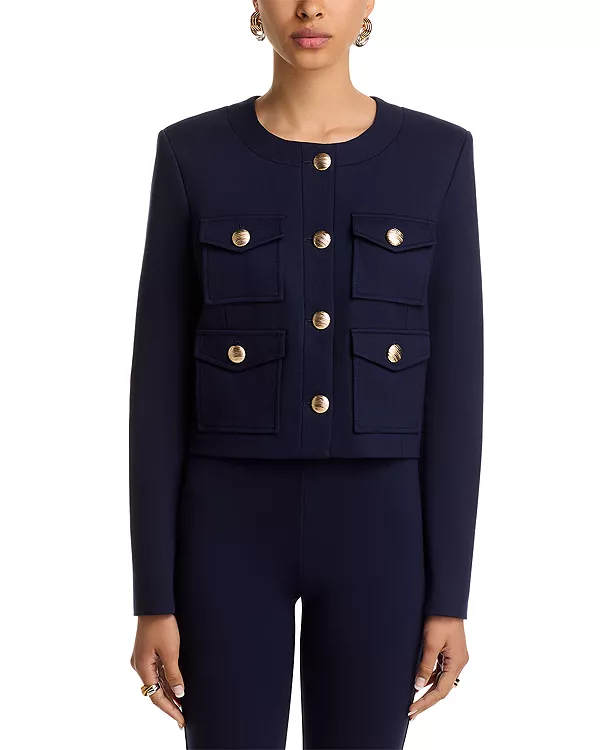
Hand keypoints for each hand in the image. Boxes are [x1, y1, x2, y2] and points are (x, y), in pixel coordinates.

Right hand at [130, 614, 185, 728]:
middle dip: (169, 704)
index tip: (181, 720)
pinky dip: (166, 680)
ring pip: (156, 681)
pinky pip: (157, 671)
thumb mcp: (171, 651)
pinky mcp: (147, 652)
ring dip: (168, 692)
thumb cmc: (162, 624)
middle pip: (155, 691)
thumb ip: (174, 674)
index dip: (169, 709)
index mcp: (143, 667)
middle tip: (183, 716)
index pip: (156, 696)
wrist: (155, 603)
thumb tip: (180, 693)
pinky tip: (176, 686)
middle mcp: (139, 665)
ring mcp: (142, 659)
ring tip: (182, 705)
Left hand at [407, 615, 467, 721]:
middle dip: (426, 701)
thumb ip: (425, 665)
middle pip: (442, 689)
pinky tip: (420, 683)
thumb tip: (418, 685)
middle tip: (411, 713)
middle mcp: (458, 663)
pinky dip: (430, 678)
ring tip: (413, 702)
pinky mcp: (449, 652)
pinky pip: (440, 670)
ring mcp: (454, 658)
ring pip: (441, 680)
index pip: (441, 690)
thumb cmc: (440, 619)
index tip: (412, 708)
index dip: (426, 701)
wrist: (446, 602)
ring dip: (428, 691)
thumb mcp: (430, 643)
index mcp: (457, 663)